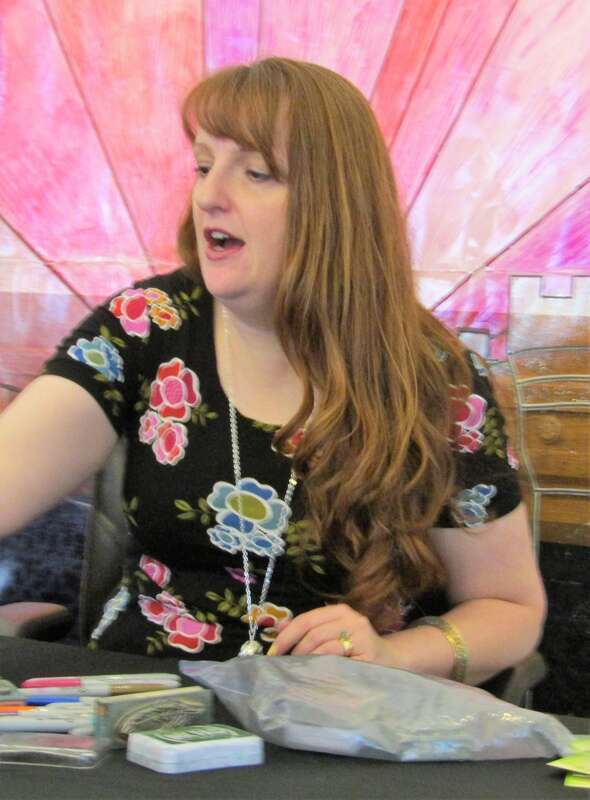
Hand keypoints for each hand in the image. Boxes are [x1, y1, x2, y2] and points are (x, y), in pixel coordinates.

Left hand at [267, 603, 391, 664]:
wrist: (391, 659)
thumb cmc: (356, 647)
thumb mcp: (332, 632)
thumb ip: (309, 628)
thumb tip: (279, 625)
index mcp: (339, 610)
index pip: (306, 619)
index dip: (286, 635)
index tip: (272, 652)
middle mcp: (352, 618)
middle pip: (313, 632)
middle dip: (294, 650)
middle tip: (283, 665)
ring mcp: (361, 636)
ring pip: (324, 647)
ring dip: (307, 661)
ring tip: (298, 671)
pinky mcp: (368, 655)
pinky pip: (338, 662)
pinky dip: (323, 669)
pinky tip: (316, 676)